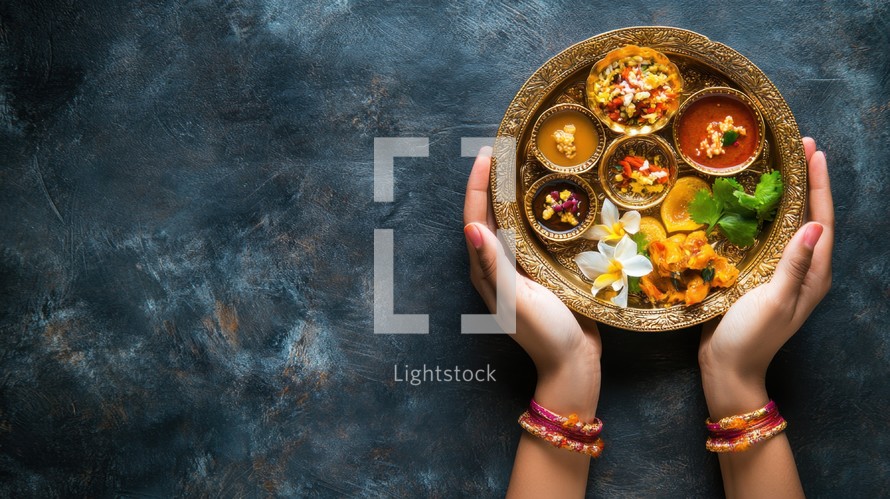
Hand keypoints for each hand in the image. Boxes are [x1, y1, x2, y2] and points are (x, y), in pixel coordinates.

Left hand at [464, 147, 599, 497]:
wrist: (572, 362)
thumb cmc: (545, 333)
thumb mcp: (518, 298)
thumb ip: (495, 265)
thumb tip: (471, 227)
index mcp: (485, 269)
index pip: (475, 217)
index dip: (478, 184)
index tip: (487, 152)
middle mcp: (496, 264)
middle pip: (489, 213)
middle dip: (492, 180)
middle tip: (504, 147)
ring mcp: (518, 267)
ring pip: (508, 221)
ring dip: (511, 192)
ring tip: (521, 162)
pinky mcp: (538, 270)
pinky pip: (529, 232)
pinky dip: (532, 211)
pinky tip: (547, 198)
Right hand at [699, 137, 833, 416]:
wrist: (727, 367)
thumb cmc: (751, 337)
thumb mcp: (774, 300)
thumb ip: (794, 264)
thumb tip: (814, 225)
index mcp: (814, 275)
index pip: (822, 219)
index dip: (819, 185)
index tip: (813, 152)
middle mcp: (803, 270)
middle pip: (810, 216)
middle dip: (807, 181)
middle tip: (799, 146)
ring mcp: (782, 272)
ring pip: (790, 224)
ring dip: (788, 194)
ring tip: (780, 165)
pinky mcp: (760, 275)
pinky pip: (770, 236)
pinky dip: (766, 214)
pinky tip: (752, 202)